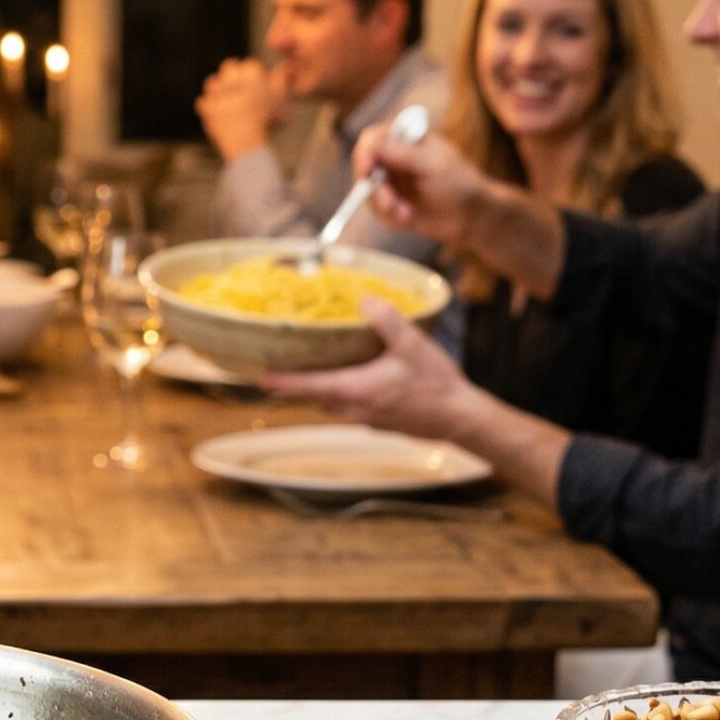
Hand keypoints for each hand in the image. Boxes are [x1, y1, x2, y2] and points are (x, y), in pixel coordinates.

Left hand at [194, 58, 279, 160]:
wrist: (248, 142)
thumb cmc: (266, 121)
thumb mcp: (279, 100)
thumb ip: (280, 81)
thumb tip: (281, 68)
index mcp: (253, 75)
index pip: (250, 66)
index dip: (252, 77)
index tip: (254, 88)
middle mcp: (234, 79)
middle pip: (229, 67)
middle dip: (232, 77)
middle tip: (238, 91)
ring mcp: (218, 93)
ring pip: (212, 82)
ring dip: (217, 91)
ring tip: (225, 103)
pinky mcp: (207, 107)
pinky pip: (202, 103)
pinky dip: (207, 109)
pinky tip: (216, 116)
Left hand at [261, 299, 482, 441]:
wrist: (460, 418)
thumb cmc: (436, 384)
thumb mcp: (412, 346)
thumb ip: (386, 321)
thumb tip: (364, 299)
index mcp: (355, 389)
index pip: (308, 386)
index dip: (283, 381)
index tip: (259, 377)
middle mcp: (354, 408)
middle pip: (314, 396)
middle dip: (294, 384)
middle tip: (276, 369)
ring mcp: (365, 417)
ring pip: (330, 402)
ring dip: (316, 389)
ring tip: (306, 370)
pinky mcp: (377, 420)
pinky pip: (348, 406)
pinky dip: (338, 392)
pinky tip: (347, 378)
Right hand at [353, 122, 493, 250]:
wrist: (471, 216)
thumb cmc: (459, 183)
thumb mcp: (433, 165)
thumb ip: (403, 154)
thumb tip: (372, 144)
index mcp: (405, 139)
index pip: (372, 139)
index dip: (364, 154)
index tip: (366, 171)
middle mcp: (393, 158)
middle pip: (364, 168)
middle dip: (376, 190)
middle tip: (391, 204)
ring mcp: (391, 181)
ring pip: (368, 193)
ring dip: (385, 207)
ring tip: (407, 215)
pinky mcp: (391, 203)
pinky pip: (377, 212)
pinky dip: (390, 218)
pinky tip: (409, 219)